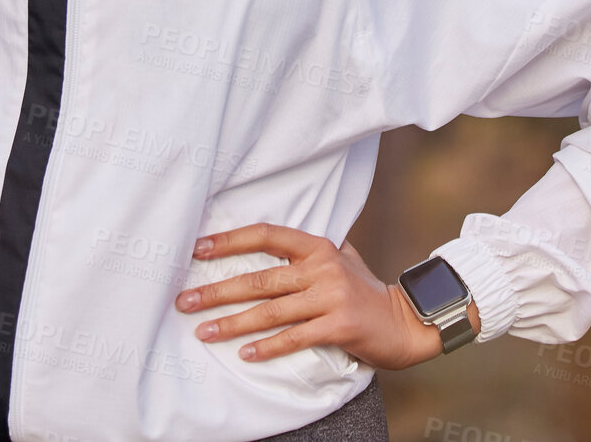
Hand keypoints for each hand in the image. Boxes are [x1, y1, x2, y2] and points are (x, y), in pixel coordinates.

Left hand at [174, 223, 479, 371]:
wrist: (405, 322)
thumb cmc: (365, 290)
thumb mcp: (340, 258)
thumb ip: (306, 251)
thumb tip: (266, 240)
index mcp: (317, 247)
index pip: (266, 235)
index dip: (230, 240)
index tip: (197, 249)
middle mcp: (322, 267)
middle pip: (260, 278)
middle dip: (217, 290)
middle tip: (185, 300)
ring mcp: (331, 296)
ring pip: (271, 310)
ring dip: (233, 323)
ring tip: (204, 331)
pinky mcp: (338, 326)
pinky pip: (294, 337)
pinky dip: (268, 347)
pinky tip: (245, 354)